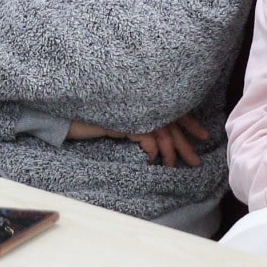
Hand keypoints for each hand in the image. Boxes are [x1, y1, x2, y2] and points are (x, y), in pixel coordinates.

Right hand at [64, 114, 207, 165]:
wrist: (62, 114)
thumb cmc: (88, 116)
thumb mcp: (118, 121)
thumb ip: (138, 125)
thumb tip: (156, 144)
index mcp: (142, 99)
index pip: (172, 109)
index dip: (189, 122)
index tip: (204, 136)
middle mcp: (140, 101)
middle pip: (171, 121)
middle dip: (185, 143)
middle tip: (196, 162)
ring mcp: (131, 108)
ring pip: (161, 129)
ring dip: (169, 151)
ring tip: (173, 168)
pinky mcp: (120, 119)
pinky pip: (144, 134)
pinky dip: (151, 149)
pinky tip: (153, 160)